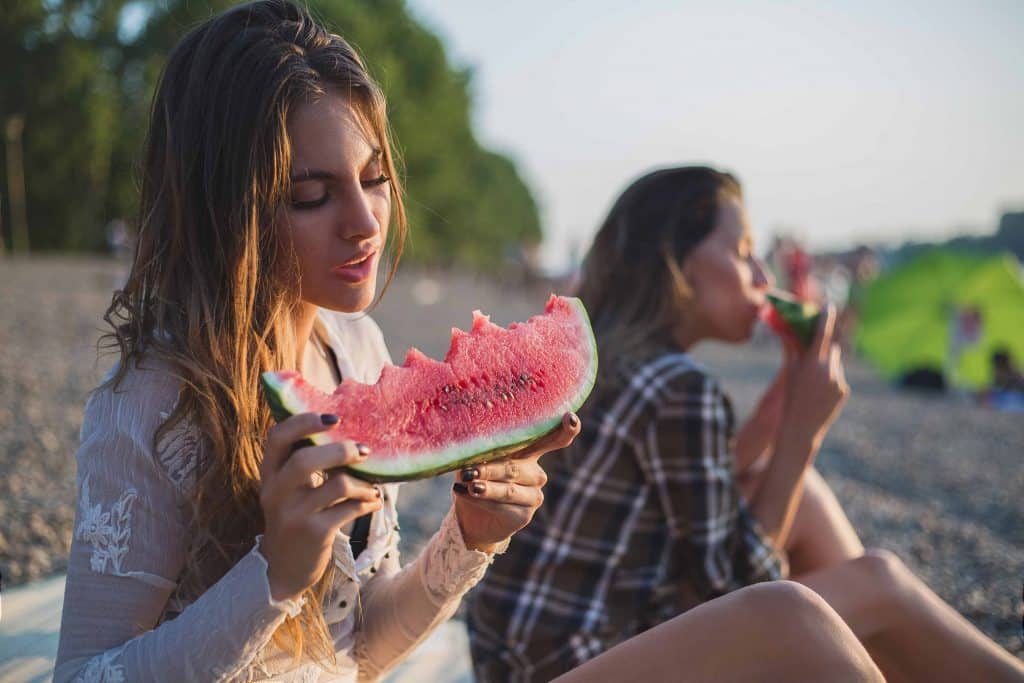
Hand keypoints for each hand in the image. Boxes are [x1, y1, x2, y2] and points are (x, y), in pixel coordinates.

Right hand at [259, 413, 382, 601]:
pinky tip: (373, 502)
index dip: (304, 422)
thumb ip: (305, 460)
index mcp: (270, 474)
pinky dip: (368, 502)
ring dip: (363, 482)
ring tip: (372, 487)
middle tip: (364, 451)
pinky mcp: (315, 533)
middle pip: (306, 459)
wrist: (283, 569)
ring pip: (337, 484)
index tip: (334, 417)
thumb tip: (348, 429)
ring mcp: (294, 515)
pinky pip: (350, 509)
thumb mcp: (289, 488)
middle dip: (341, 450)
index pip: (277, 437)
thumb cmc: (295, 517)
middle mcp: (276, 492)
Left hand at [451, 412, 580, 551]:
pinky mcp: (525, 514)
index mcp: (528, 451)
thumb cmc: (472, 478)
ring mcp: (534, 494)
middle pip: (515, 467)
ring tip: (469, 485)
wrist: (470, 518)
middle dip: (490, 469)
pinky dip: (479, 500)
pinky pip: (502, 506)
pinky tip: (463, 493)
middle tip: (468, 471)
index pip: (553, 439)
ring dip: (486, 487)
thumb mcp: (474, 458)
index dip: (565, 429)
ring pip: (508, 489)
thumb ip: (480, 449)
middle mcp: (535, 472)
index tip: (569, 418)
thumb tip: (471, 441)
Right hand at [780, 304, 849, 448]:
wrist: (802, 428)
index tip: (829, 306)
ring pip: (835, 363)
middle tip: (814, 350)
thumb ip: (792, 349)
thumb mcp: (790, 372)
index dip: (826, 318)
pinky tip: (819, 392)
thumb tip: (788, 331)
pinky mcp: (844, 390)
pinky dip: (830, 379)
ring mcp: (839, 380)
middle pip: (830, 348)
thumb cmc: (790, 398)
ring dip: (826, 365)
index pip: (822, 333)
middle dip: (823, 347)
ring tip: (812, 382)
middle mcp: (829, 369)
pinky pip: (838, 377)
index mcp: (813, 363)